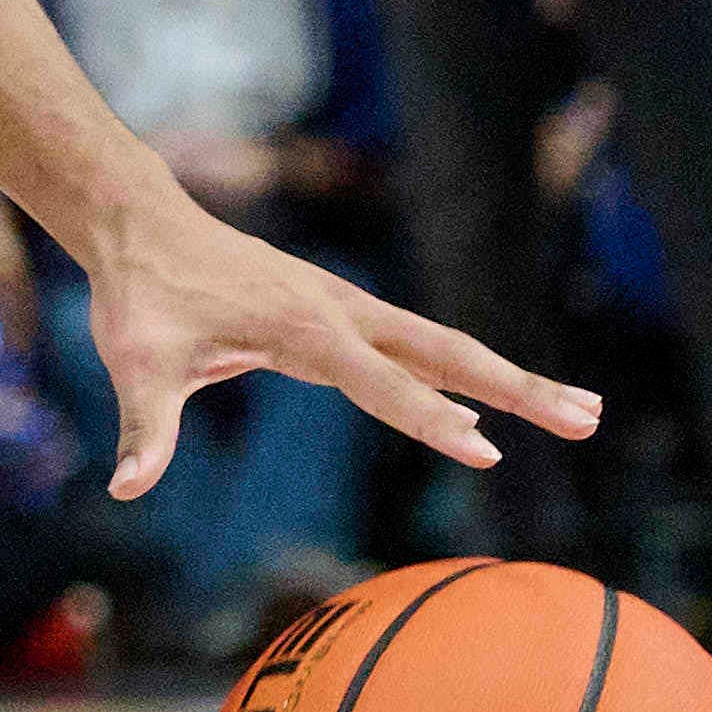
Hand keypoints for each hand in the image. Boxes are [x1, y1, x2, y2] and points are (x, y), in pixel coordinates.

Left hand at [79, 187, 588, 492]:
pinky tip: (503, 396)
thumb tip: (124, 487)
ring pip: (446, 347)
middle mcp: (341, 313)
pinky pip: (420, 347)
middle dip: (518, 389)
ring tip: (585, 411)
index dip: (428, 419)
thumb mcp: (136, 364)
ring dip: (513, 379)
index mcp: (304, 330)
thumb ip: (143, 429)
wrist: (143, 224)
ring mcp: (348, 309)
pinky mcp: (342, 311)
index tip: (486, 450)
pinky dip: (469, 370)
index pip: (380, 383)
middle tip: (587, 420)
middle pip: (446, 354)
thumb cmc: (141, 297)